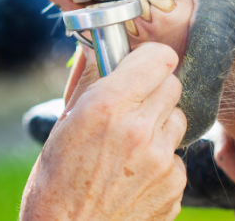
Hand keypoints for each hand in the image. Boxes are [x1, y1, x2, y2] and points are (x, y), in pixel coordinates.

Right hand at [20, 43, 187, 220]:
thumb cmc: (55, 181)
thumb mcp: (63, 123)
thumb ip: (87, 81)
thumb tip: (95, 48)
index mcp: (107, 105)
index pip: (159, 59)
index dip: (150, 60)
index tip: (142, 66)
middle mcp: (139, 129)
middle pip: (173, 86)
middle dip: (154, 91)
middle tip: (131, 107)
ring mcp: (161, 161)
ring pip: (179, 120)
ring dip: (160, 126)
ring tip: (129, 146)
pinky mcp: (174, 187)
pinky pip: (178, 158)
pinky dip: (161, 161)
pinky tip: (134, 174)